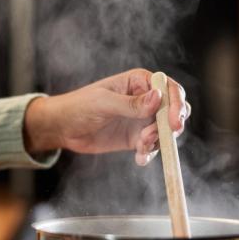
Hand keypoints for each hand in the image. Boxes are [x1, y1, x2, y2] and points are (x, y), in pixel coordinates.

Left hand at [24, 68, 190, 164]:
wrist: (63, 127)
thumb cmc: (79, 106)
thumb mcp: (104, 103)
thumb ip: (131, 103)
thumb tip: (158, 97)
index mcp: (139, 81)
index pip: (169, 89)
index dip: (175, 104)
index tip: (172, 122)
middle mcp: (145, 99)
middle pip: (174, 109)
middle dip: (172, 124)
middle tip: (163, 136)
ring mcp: (142, 119)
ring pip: (165, 130)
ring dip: (158, 140)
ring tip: (140, 146)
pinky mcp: (136, 137)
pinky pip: (152, 146)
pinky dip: (149, 153)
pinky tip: (139, 158)